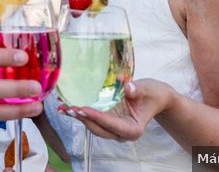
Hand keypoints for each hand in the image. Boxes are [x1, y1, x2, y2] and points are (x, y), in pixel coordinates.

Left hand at [59, 79, 173, 141]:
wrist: (154, 97)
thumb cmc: (153, 94)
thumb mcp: (148, 89)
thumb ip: (138, 89)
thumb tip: (128, 87)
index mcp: (133, 129)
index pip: (112, 125)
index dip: (97, 117)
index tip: (83, 109)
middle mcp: (121, 132)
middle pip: (99, 129)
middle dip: (83, 119)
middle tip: (70, 108)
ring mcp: (113, 128)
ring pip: (93, 126)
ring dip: (78, 117)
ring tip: (64, 108)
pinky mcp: (107, 121)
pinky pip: (92, 120)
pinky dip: (80, 114)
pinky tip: (67, 107)